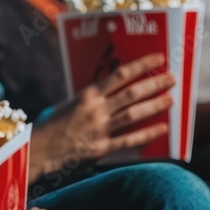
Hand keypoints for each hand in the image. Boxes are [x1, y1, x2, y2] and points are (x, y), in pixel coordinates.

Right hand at [29, 53, 173, 179]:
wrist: (37, 149)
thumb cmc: (49, 125)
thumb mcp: (67, 104)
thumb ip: (89, 99)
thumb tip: (109, 90)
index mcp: (87, 95)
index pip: (119, 75)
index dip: (141, 65)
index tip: (158, 59)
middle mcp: (96, 110)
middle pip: (131, 93)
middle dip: (154, 84)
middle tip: (171, 78)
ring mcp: (100, 129)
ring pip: (134, 114)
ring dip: (155, 105)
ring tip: (170, 99)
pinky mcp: (101, 148)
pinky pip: (129, 140)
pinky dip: (147, 134)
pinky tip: (162, 129)